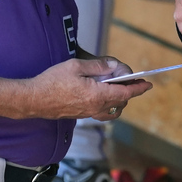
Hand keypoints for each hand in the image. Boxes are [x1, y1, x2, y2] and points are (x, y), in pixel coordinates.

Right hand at [29, 57, 150, 119]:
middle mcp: (95, 107)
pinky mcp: (80, 115)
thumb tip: (113, 67)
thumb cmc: (52, 81)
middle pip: (121, 102)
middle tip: (129, 80)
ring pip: (112, 110)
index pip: (125, 93)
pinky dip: (108, 106)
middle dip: (129, 92)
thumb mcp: (76, 66)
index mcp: (97, 95)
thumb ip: (97, 67)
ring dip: (119, 101)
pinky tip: (102, 96)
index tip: (147, 84)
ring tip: (118, 89)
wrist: (34, 99)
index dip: (138, 89)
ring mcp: (88, 113)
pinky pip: (101, 113)